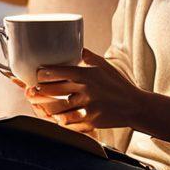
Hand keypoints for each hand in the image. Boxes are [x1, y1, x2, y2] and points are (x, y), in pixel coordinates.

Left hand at [25, 48, 143, 132]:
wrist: (135, 106)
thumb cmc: (118, 84)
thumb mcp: (104, 65)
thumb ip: (87, 55)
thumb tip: (74, 45)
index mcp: (87, 74)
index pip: (56, 72)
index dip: (42, 73)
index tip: (39, 74)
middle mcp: (85, 90)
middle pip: (51, 91)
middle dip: (39, 90)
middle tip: (34, 89)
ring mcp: (87, 108)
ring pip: (56, 109)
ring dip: (46, 107)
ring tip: (42, 104)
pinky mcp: (90, 122)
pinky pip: (68, 124)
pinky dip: (59, 121)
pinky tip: (56, 117)